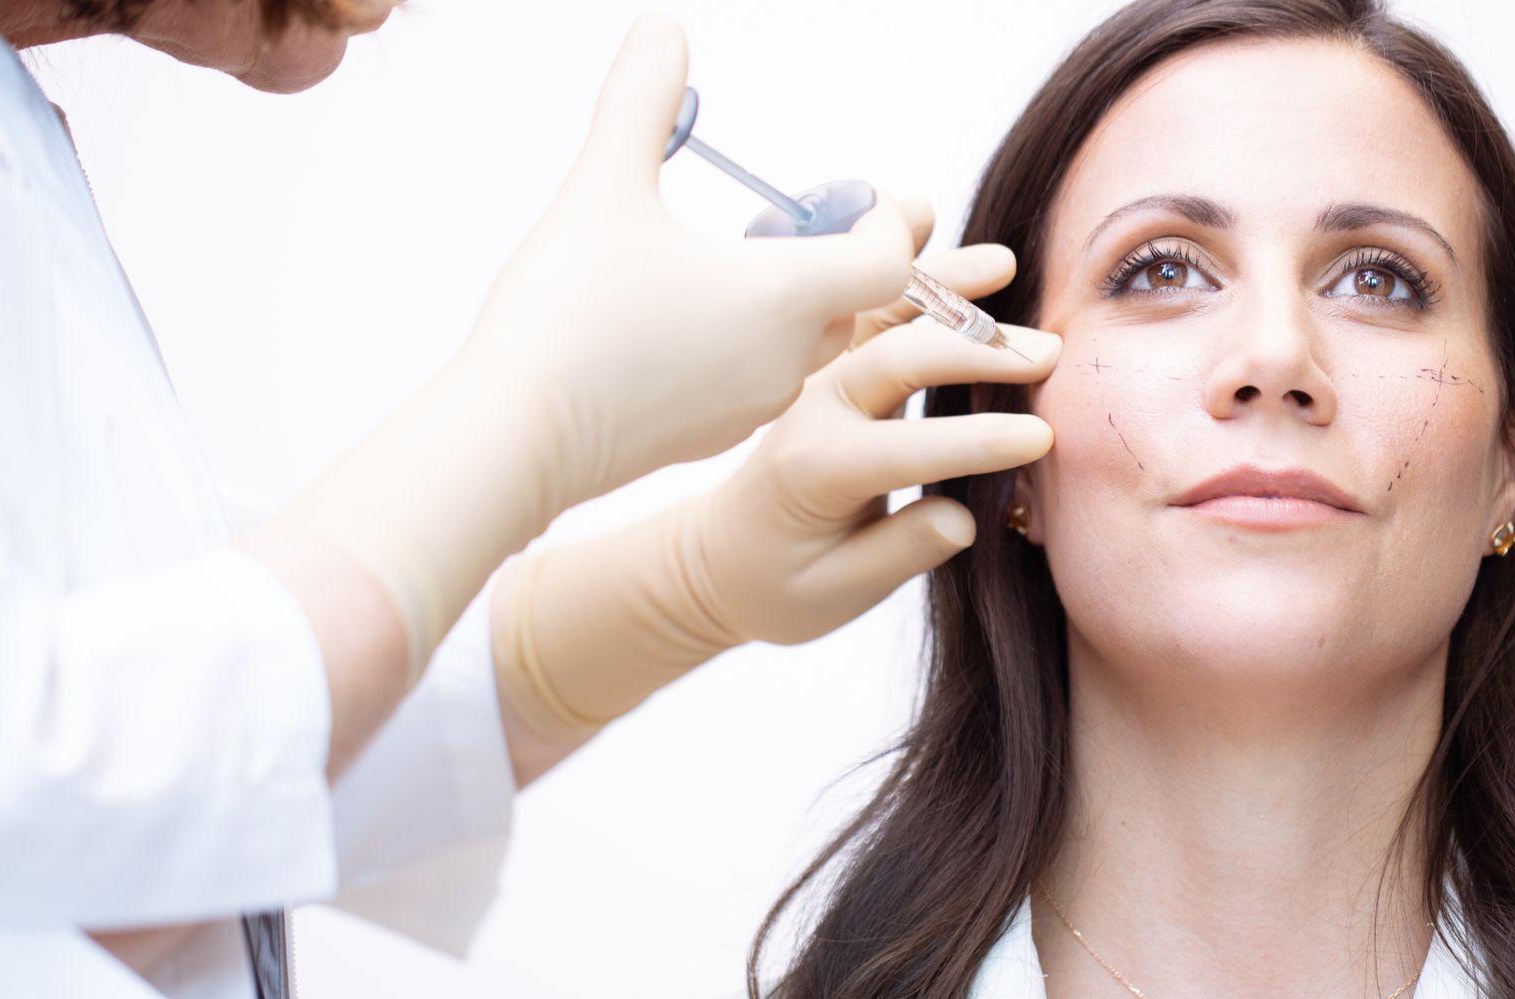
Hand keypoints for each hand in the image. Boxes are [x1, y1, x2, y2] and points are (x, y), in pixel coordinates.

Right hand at [261, 14, 917, 748]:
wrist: (515, 441)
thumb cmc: (563, 318)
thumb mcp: (601, 190)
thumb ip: (638, 106)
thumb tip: (662, 29)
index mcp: (784, 295)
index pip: (886, 260)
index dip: (897, 227)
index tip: (904, 206)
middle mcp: (789, 358)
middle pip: (881, 313)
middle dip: (929, 279)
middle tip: (998, 266)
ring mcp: (757, 404)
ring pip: (830, 351)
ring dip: (863, 318)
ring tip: (893, 304)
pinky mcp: (717, 433)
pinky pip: (784, 384)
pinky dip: (800, 353)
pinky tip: (781, 345)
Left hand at [490, 237, 1055, 780]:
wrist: (717, 560)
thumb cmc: (779, 586)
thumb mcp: (834, 596)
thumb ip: (899, 554)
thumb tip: (961, 519)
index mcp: (816, 472)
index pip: (904, 448)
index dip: (975, 442)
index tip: (1042, 437)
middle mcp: (815, 411)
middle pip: (899, 362)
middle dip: (977, 352)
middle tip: (1048, 352)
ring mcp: (820, 379)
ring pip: (883, 316)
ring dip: (944, 285)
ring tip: (1002, 263)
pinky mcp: (830, 364)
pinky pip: (866, 304)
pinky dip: (898, 260)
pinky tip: (924, 214)